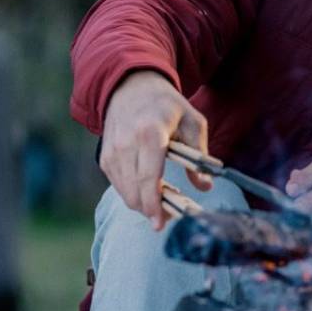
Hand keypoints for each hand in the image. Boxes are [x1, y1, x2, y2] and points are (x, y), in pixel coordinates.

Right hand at [99, 70, 211, 229]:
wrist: (132, 87)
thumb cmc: (167, 105)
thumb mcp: (193, 122)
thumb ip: (200, 155)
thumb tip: (206, 186)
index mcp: (151, 133)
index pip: (148, 177)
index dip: (153, 204)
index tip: (160, 223)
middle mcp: (127, 144)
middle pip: (134, 190)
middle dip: (150, 210)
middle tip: (169, 215)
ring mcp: (112, 152)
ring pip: (124, 192)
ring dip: (142, 203)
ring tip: (163, 201)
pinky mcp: (105, 158)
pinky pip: (118, 185)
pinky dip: (133, 193)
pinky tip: (148, 190)